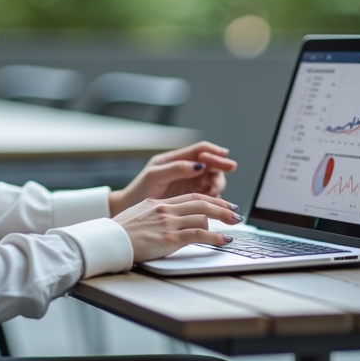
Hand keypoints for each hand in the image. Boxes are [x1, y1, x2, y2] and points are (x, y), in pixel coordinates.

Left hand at [108, 141, 237, 216]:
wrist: (130, 210)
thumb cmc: (139, 191)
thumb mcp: (154, 176)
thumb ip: (176, 168)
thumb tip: (199, 164)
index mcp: (176, 160)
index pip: (200, 150)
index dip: (214, 151)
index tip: (224, 155)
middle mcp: (186, 171)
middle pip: (211, 164)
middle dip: (221, 166)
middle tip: (230, 169)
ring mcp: (189, 185)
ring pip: (212, 180)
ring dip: (217, 183)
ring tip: (214, 191)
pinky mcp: (191, 199)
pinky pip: (208, 196)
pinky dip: (213, 197)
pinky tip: (212, 200)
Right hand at [112, 193, 241, 261]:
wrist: (108, 242)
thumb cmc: (118, 235)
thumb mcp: (138, 218)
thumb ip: (154, 217)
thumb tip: (167, 223)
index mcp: (158, 204)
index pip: (190, 197)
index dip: (209, 200)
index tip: (222, 204)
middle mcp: (165, 209)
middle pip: (201, 202)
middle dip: (222, 207)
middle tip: (236, 213)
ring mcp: (168, 223)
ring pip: (203, 216)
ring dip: (222, 222)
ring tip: (233, 228)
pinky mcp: (169, 238)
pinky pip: (198, 235)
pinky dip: (215, 238)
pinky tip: (224, 240)